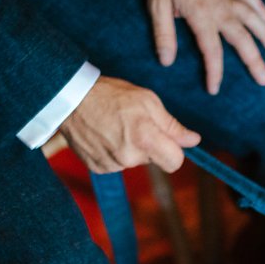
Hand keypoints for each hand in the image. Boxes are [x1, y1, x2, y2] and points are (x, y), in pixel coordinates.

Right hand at [60, 76, 200, 173]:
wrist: (70, 100)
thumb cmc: (111, 95)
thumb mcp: (148, 101)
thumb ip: (172, 125)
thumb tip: (194, 141)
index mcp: (145, 139)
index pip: (175, 162)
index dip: (175, 151)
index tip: (169, 140)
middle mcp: (129, 158)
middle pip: (154, 161)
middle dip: (151, 145)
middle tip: (134, 123)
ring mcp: (112, 165)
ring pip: (135, 162)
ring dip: (131, 147)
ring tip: (116, 126)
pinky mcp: (99, 168)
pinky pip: (118, 164)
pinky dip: (115, 151)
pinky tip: (105, 135)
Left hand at [148, 0, 264, 94]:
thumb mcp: (157, 4)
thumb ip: (164, 33)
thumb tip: (167, 62)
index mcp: (201, 15)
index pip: (211, 51)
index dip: (215, 72)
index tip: (214, 89)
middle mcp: (221, 6)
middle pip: (242, 38)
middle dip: (255, 60)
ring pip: (254, 17)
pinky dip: (262, 10)